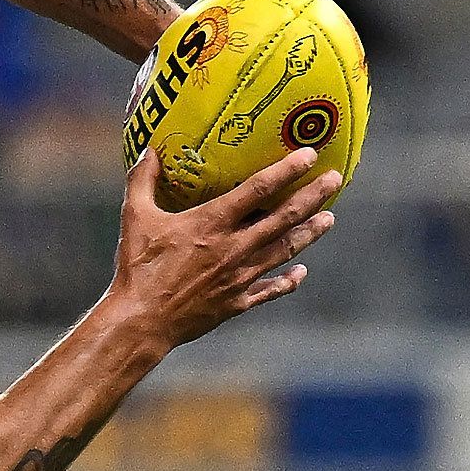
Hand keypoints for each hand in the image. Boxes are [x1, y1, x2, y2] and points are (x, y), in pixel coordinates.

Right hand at [111, 147, 340, 346]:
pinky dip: (289, 281)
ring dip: (310, 234)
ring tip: (330, 219)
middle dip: (312, 197)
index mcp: (211, 223)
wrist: (142, 320)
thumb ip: (142, 180)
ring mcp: (240, 277)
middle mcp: (234, 248)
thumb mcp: (134, 216)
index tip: (308, 154)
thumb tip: (148, 149)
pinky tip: (301, 273)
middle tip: (335, 179)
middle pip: (283, 218)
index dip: (286, 170)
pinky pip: (270, 289)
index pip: (257, 189)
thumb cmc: (137, 266)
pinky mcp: (237, 302)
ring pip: (284, 250)